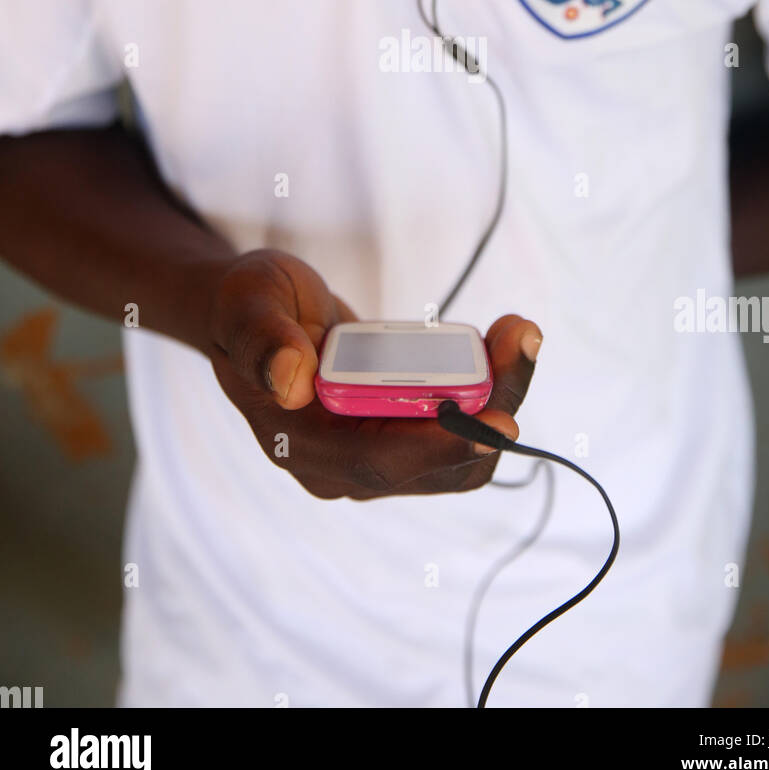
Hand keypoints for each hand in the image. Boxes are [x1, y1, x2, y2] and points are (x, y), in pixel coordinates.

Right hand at [206, 249, 542, 499]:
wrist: (260, 314)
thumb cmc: (250, 307)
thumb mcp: (247, 303)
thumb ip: (262, 338)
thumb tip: (291, 382)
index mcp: (296, 442)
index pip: (377, 463)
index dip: (441, 447)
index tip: (500, 421)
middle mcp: (338, 466)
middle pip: (434, 464)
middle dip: (489, 410)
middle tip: (520, 340)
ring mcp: (371, 453)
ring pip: (456, 452)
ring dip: (498, 398)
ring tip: (516, 334)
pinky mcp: (398, 433)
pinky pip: (456, 429)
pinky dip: (487, 392)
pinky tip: (499, 345)